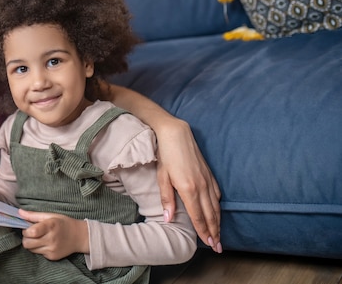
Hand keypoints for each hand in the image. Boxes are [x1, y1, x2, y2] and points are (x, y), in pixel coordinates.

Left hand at [19, 209, 88, 260]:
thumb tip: (19, 212)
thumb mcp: (51, 215)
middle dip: (26, 238)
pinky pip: (38, 254)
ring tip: (39, 238)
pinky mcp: (52, 257)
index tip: (28, 227)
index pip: (32, 232)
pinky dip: (39, 248)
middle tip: (32, 233)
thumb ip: (33, 215)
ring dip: (31, 244)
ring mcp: (52, 249)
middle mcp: (51, 239)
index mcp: (50, 226)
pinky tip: (46, 243)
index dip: (26, 230)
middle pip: (27, 243)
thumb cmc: (63, 223)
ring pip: (31, 249)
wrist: (79, 236)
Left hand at [155, 119, 222, 252]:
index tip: (209, 244)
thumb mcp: (162, 177)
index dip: (204, 231)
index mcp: (188, 189)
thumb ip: (167, 199)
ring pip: (215, 206)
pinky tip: (217, 212)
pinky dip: (218, 206)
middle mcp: (201, 186)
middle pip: (210, 214)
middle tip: (218, 247)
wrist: (176, 134)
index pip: (198, 216)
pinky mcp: (209, 174)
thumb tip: (168, 219)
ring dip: (218, 221)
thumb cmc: (166, 156)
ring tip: (219, 235)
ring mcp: (207, 180)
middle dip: (215, 232)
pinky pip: (217, 194)